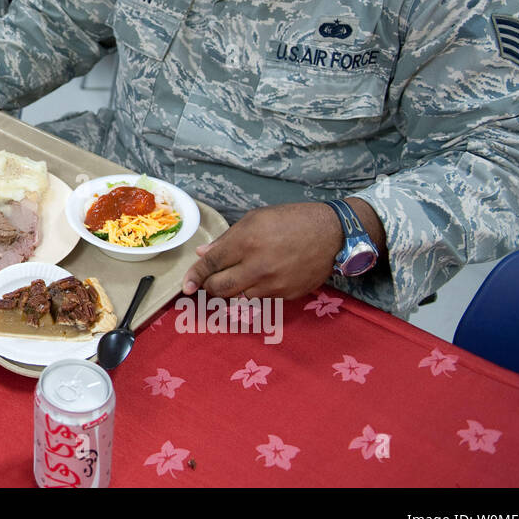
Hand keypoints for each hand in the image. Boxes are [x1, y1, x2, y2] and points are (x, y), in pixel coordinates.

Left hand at [181, 201, 379, 301]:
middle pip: (219, 288)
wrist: (332, 233)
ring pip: (239, 296)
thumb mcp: (256, 219)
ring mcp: (273, 284)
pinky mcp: (288, 295)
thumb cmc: (291, 220)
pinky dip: (254, 291)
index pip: (211, 265)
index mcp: (246, 242)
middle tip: (209, 281)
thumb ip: (226, 239)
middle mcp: (257, 266)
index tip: (186, 286)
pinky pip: (261, 299)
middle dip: (209, 287)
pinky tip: (262, 277)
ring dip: (232, 290)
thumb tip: (203, 254)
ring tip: (238, 276)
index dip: (195, 276)